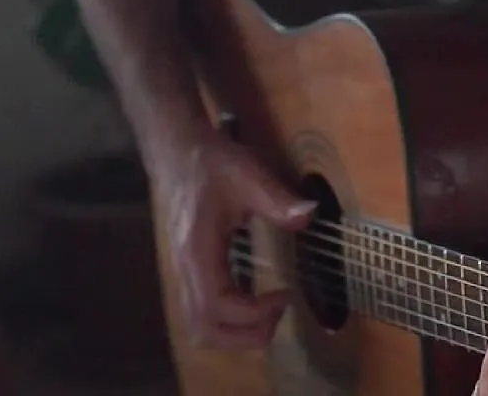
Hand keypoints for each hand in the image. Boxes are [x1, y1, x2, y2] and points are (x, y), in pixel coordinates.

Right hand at [157, 130, 315, 349]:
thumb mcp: (250, 175)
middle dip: (246, 334)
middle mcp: (185, 271)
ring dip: (236, 333)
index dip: (254, 313)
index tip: (286, 295)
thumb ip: (278, 200)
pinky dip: (229, 321)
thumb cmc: (212, 165)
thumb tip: (309, 215)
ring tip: (270, 310)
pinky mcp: (189, 272)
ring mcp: (184, 274)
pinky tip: (256, 301)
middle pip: (204, 330)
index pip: (218, 306)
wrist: (178, 153)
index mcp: (199, 252)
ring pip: (199, 327)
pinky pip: (202, 313)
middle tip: (280, 310)